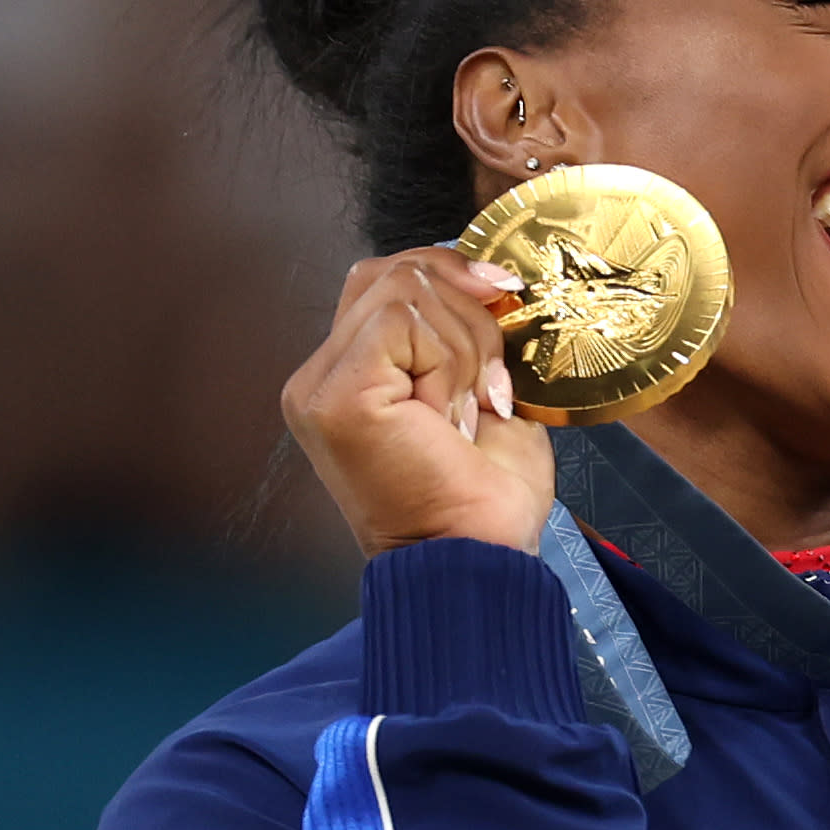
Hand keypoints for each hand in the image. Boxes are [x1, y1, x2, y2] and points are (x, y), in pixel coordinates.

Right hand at [282, 247, 553, 554]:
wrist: (478, 559)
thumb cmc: (484, 499)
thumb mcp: (481, 393)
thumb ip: (465, 332)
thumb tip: (491, 278)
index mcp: (354, 376)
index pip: (390, 278)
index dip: (453, 275)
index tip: (508, 302)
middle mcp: (323, 377)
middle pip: (395, 271)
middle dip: (469, 314)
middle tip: (490, 387)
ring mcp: (321, 385)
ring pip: (406, 291)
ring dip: (464, 350)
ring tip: (467, 414)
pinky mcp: (335, 395)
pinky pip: (402, 321)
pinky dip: (447, 363)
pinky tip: (450, 417)